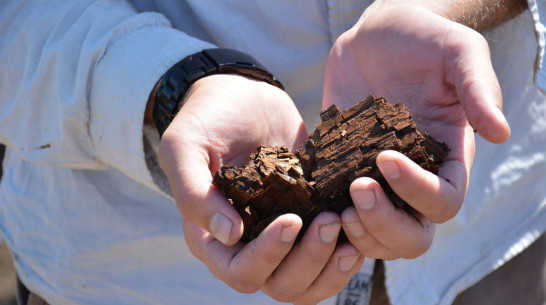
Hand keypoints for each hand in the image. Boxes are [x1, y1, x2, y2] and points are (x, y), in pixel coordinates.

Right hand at [159, 74, 362, 302]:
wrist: (244, 95)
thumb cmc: (208, 118)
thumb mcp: (185, 146)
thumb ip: (193, 193)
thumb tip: (228, 235)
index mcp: (211, 236)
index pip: (240, 272)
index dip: (267, 256)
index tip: (291, 219)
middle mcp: (247, 244)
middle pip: (280, 283)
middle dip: (308, 259)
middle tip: (330, 220)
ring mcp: (279, 234)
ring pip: (308, 280)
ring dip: (331, 264)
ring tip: (347, 225)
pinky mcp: (308, 217)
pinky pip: (328, 256)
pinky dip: (346, 252)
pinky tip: (358, 227)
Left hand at [323, 4, 510, 258]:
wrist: (376, 35)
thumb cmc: (423, 40)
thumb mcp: (457, 52)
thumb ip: (478, 89)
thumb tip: (499, 133)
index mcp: (444, 159)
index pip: (442, 202)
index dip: (416, 192)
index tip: (384, 158)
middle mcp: (412, 179)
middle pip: (411, 236)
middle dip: (384, 224)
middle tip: (357, 188)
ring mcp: (374, 179)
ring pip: (375, 237)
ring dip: (357, 233)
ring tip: (334, 208)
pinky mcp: (341, 171)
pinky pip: (336, 212)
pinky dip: (325, 216)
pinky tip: (309, 200)